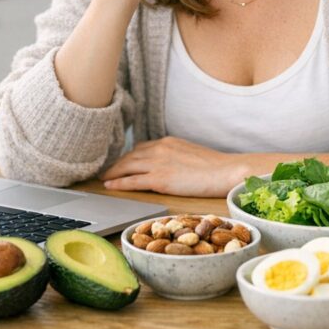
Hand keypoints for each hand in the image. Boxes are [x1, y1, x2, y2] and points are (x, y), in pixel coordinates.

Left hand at [98, 137, 248, 197]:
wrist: (224, 171)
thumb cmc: (214, 166)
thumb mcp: (191, 153)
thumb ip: (176, 156)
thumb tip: (170, 164)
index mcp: (168, 142)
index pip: (141, 148)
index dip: (129, 157)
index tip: (122, 163)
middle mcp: (159, 149)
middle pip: (130, 156)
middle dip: (117, 164)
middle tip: (107, 171)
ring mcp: (158, 163)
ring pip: (127, 167)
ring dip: (113, 173)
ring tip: (104, 178)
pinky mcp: (159, 179)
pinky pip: (132, 181)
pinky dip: (119, 183)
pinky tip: (110, 185)